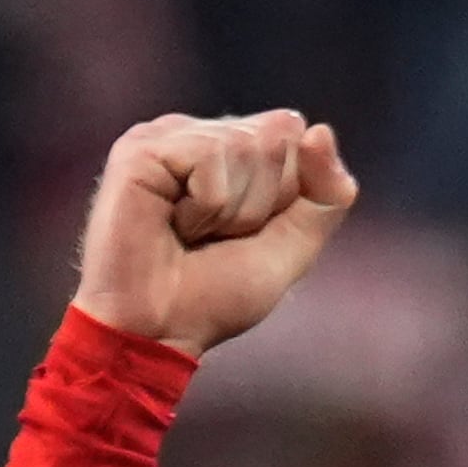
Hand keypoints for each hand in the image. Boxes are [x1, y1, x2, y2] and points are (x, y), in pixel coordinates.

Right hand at [73, 108, 355, 358]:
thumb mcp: (290, 250)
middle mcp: (200, 132)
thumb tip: (321, 130)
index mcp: (231, 147)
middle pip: (277, 136)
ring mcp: (168, 135)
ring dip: (230, 212)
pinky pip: (210, 158)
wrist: (156, 336)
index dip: (284, 195)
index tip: (242, 235)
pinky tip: (172, 226)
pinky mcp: (142, 148)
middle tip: (212, 239)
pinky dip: (205, 207)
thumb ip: (325, 197)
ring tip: (189, 235)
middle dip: (259, 204)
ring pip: (246, 146)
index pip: (293, 133)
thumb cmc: (212, 299)